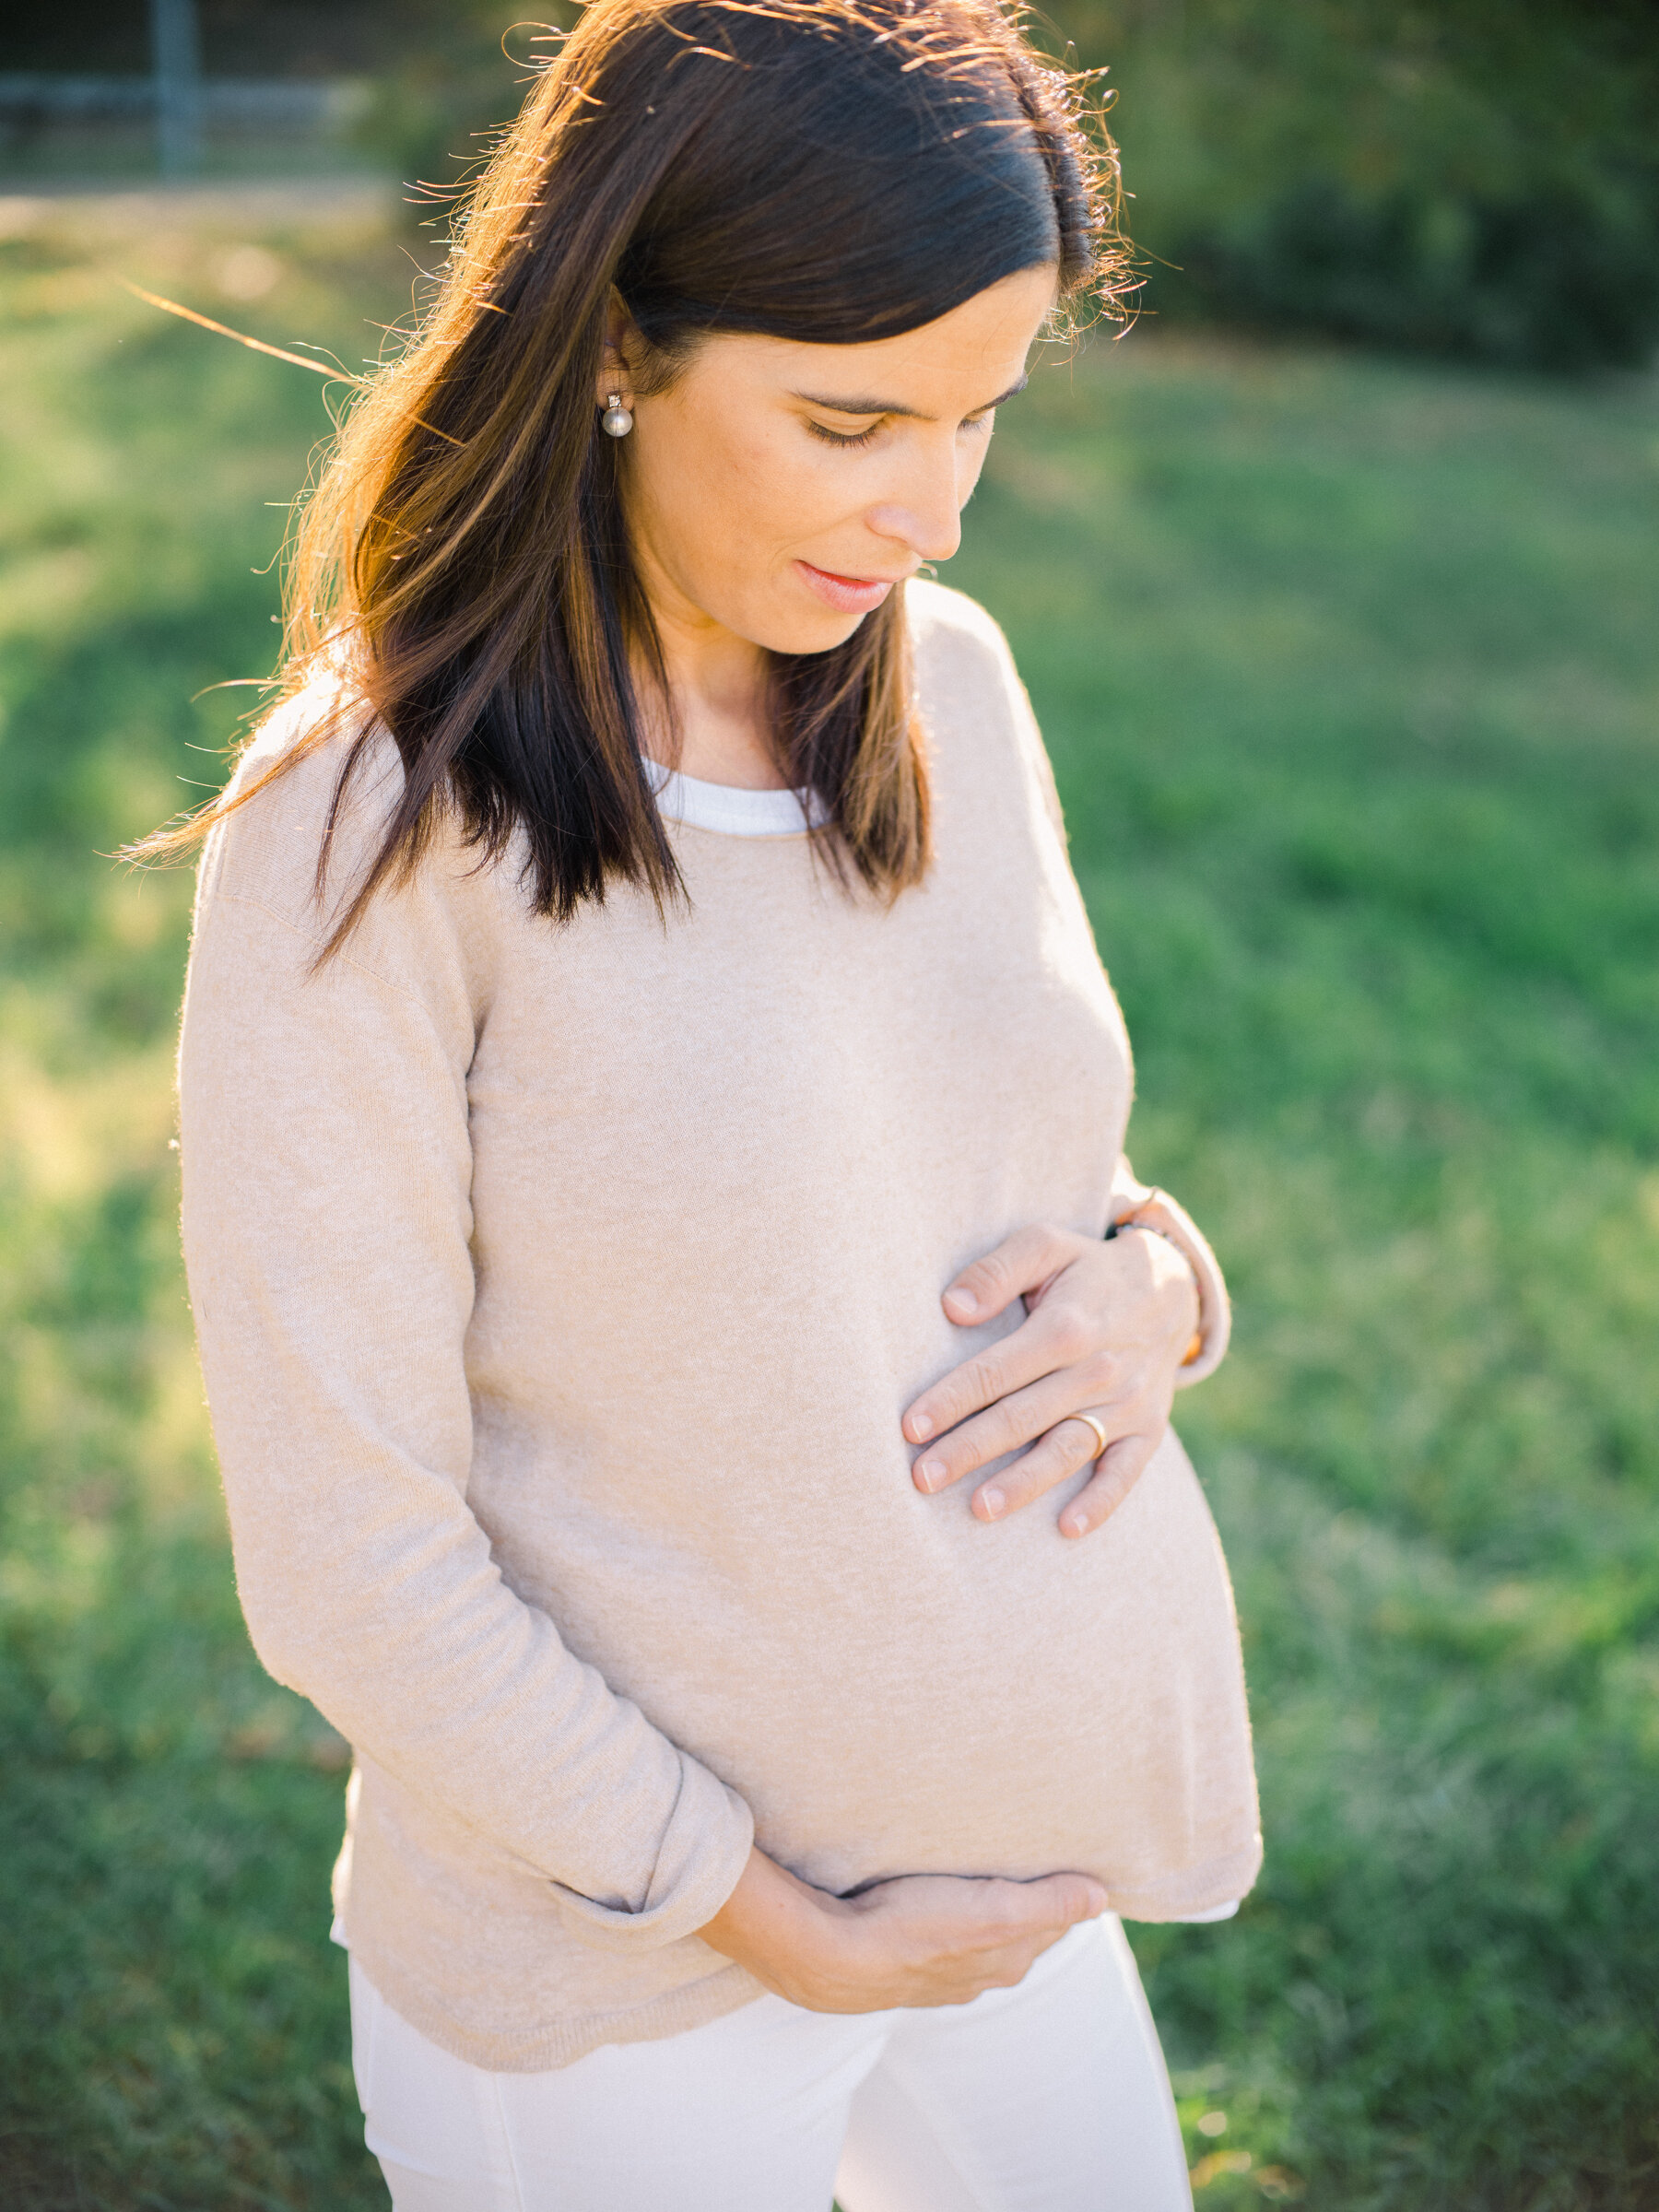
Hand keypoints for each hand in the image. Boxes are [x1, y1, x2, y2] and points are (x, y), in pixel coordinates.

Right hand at [698, 1846, 1106, 2011]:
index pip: (1051, 1922)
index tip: (1068, 1860)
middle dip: (1030, 1901)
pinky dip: (948, 1915)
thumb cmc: (913, 1930)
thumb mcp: (992, 1912)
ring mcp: (936, 1973)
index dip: (1062, 1892)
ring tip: (986, 1870)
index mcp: (1005, 1960)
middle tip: (1034, 1858)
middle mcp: (976, 1974)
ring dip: (986, 1907)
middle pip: (1017, 1930)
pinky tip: (934, 1898)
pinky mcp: (898, 1962)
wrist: (828, 1957)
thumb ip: (1048, 1905)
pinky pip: (938, 1935)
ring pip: (976, 1934)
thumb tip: (1101, 1898)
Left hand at [902, 1222, 1199, 1539]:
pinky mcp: (1148, 1429)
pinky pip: (1126, 1472)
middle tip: (922, 1478)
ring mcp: (1124, 1404)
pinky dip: (1101, 1502)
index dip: (951, 1400)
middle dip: (968, 1450)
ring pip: (1067, 1450)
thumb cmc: (1087, 1268)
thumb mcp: (1046, 1244)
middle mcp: (1096, 1370)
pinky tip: (1067, 1528)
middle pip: (1021, 1418)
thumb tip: (954, 1307)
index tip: (910, 1427)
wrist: (1171, 1289)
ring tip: (979, 1509)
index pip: (995, 1372)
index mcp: (1065, 1327)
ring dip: (1023, 1483)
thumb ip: (997, 1270)